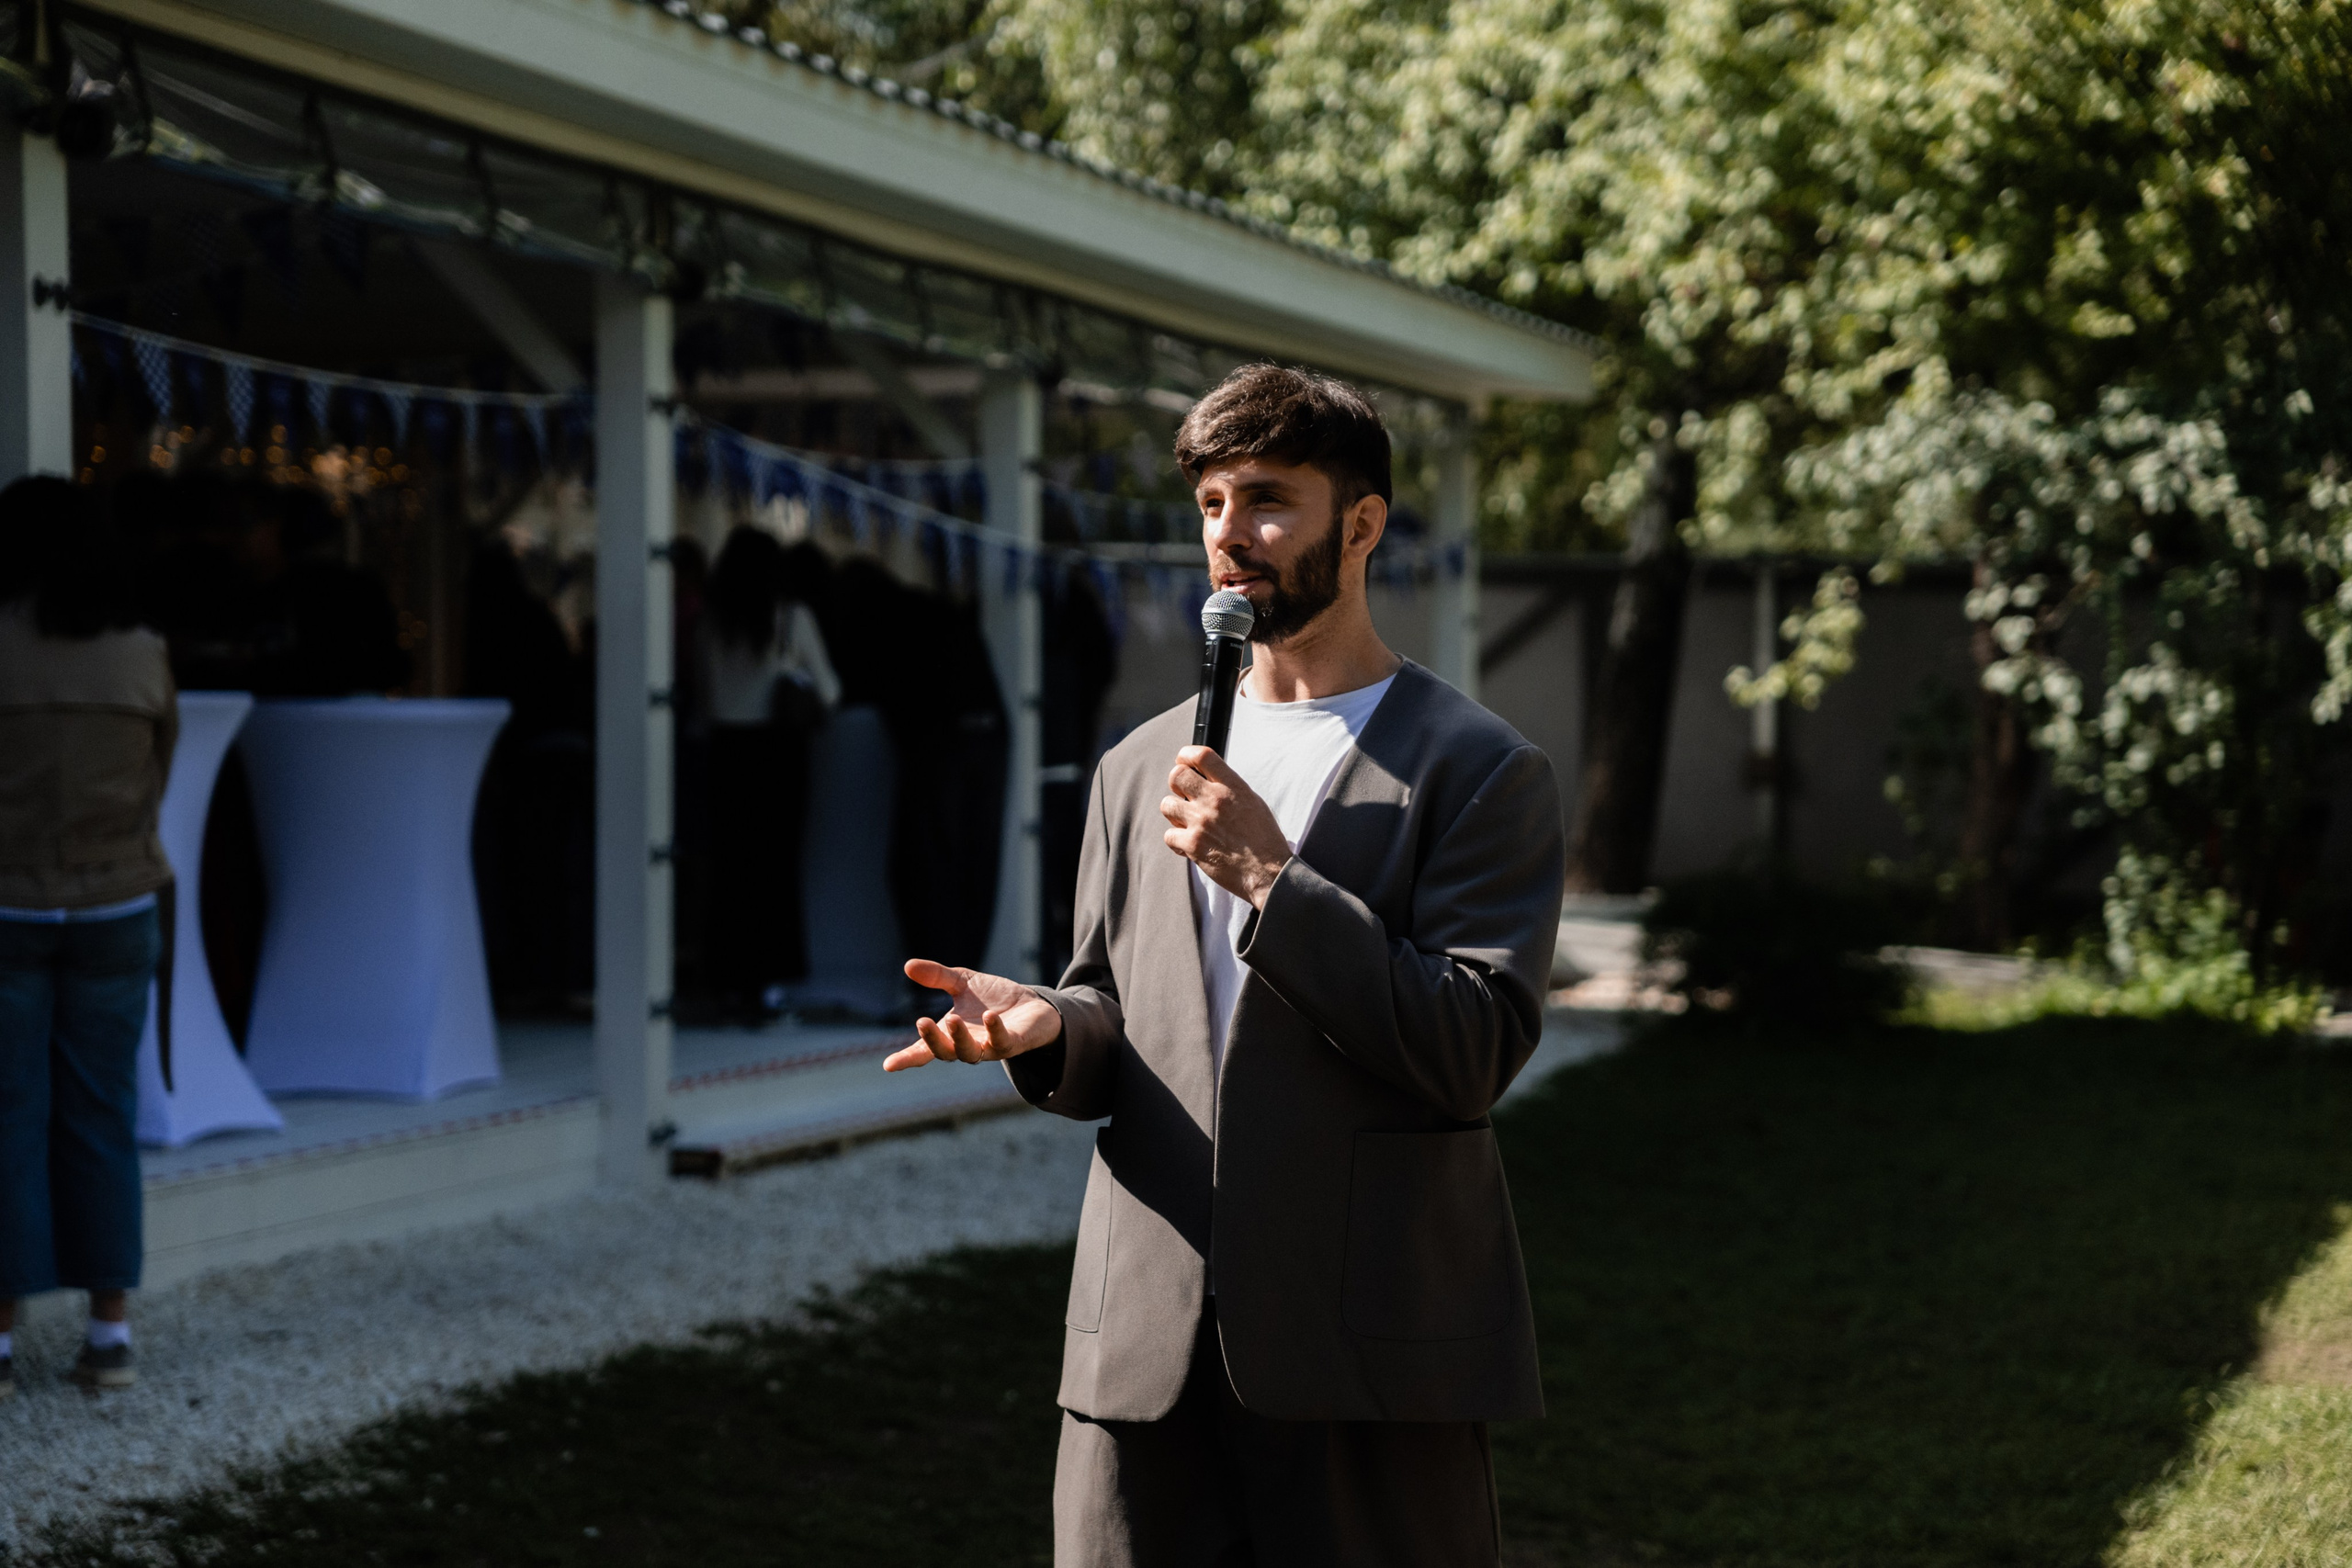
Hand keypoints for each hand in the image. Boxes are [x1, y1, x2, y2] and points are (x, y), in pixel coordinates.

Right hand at [884, 958, 1063, 1071]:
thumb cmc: (994, 999)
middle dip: (932, 1041)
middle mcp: (968, 1046)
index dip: (907, 1058)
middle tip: (922, 1023)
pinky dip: (995, 1031)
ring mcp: (990, 1048)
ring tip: (953, 1020)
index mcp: (951, 1034)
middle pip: (945, 1053)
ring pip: (970, 1053)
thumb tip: (908, 966)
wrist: (1033, 1005)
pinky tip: (991, 1017)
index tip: (888, 1065)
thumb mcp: (963, 983)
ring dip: (959, 1038)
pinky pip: (1002, 1043)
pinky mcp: (1014, 1044)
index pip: (924, 1050)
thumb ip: (937, 976)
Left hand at [1162, 745, 1291, 908]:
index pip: (1202, 755)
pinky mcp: (1192, 845)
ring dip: (1175, 812)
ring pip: (1166, 804)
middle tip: (1184, 794)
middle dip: (1177, 784)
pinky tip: (1189, 843)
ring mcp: (1200, 822)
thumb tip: (1209, 780)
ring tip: (1187, 821)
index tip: (1183, 760)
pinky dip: (1177, 840)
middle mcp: (1214, 800)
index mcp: (1233, 787)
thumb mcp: (1253, 803)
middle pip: (1176, 775)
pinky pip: (1169, 834)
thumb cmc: (1265, 840)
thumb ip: (1230, 788)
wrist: (1268, 873)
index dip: (1186, 755)